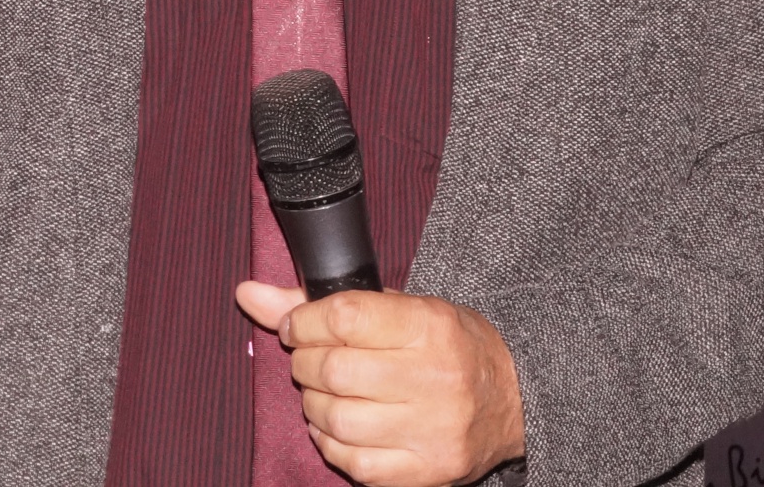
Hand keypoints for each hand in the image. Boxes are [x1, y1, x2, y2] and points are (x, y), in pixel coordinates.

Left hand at [238, 282, 524, 486]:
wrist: (517, 400)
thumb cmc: (450, 347)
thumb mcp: (400, 308)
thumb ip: (321, 303)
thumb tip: (247, 295)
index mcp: (430, 327)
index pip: (341, 317)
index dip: (302, 321)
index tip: (296, 326)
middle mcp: (435, 379)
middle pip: (332, 370)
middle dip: (304, 363)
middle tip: (310, 360)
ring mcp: (432, 431)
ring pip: (335, 419)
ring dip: (313, 405)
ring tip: (326, 394)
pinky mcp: (428, 472)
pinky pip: (354, 463)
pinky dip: (331, 444)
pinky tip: (340, 428)